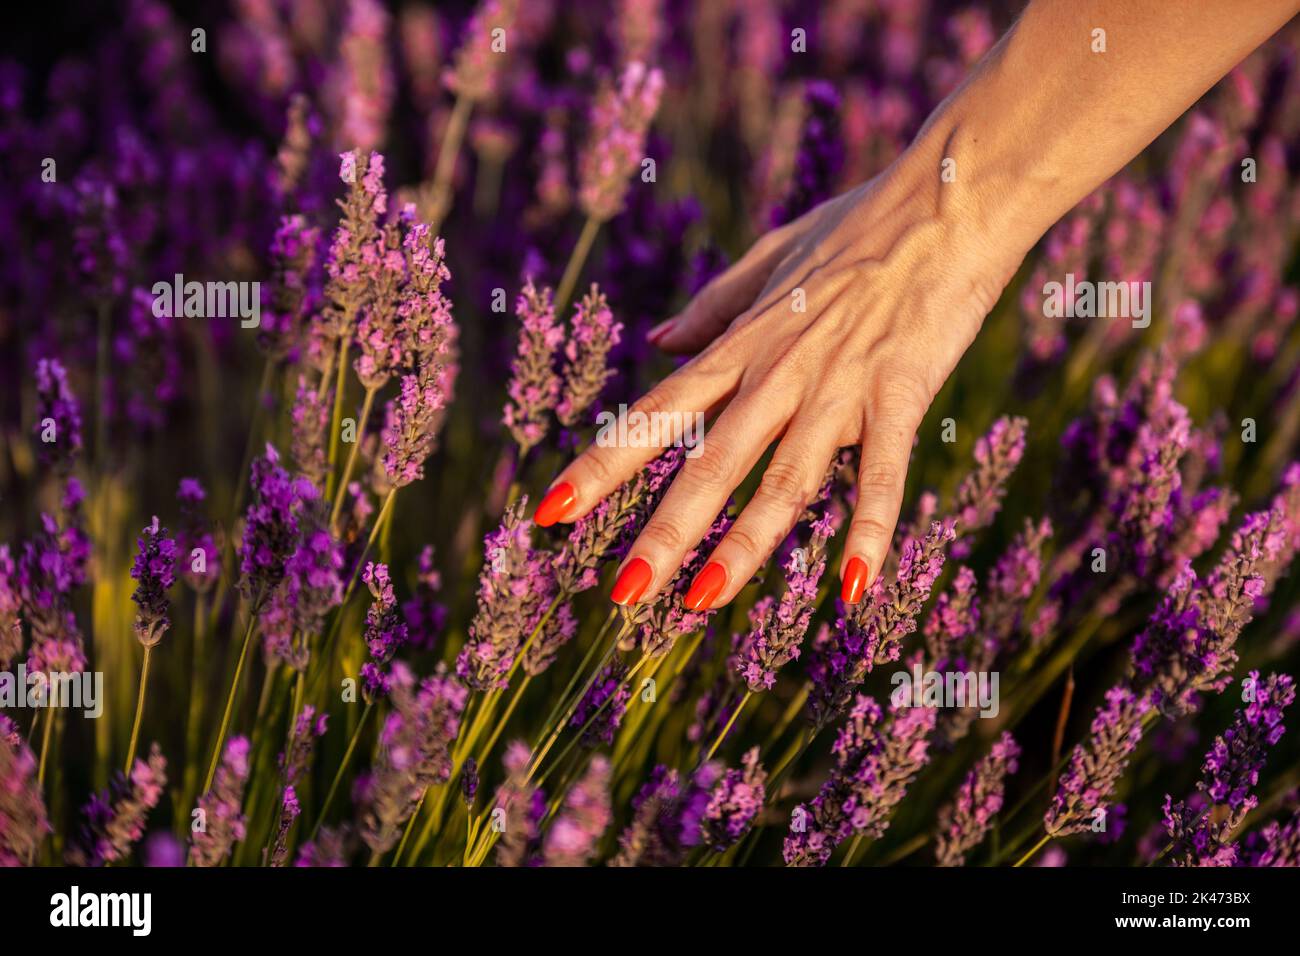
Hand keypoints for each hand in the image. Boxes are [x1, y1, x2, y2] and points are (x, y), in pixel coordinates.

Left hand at [535, 158, 1025, 608]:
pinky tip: (852, 588)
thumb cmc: (862, 225)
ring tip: (701, 602)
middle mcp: (778, 372)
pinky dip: (868, 530)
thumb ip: (713, 307)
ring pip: (783, 479)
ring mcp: (839, 386)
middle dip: (662, 531)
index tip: (550, 510)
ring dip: (744, 546)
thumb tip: (658, 343)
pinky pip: (882, 474)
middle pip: (708, 463)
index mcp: (741, 344)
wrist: (949, 196)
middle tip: (620, 594)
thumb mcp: (771, 256)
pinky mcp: (901, 394)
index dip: (601, 465)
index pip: (657, 413)